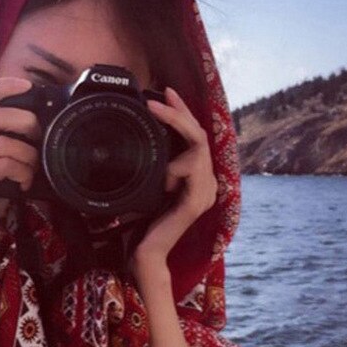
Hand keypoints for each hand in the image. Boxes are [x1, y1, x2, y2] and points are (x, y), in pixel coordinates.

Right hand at [0, 78, 40, 246]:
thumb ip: (1, 138)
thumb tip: (33, 119)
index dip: (4, 87)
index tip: (28, 86)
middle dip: (25, 122)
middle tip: (39, 135)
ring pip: (4, 143)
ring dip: (28, 155)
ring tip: (32, 168)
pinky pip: (4, 165)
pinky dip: (22, 172)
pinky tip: (24, 183)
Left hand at [132, 87, 217, 271]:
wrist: (145, 253)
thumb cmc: (142, 223)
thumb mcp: (147, 184)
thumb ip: (154, 164)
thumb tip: (141, 137)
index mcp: (196, 178)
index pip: (195, 137)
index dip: (183, 113)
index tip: (165, 93)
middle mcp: (206, 182)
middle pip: (200, 136)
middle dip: (181, 113)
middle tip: (162, 96)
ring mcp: (205, 192)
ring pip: (198, 149)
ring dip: (175, 147)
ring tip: (158, 170)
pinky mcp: (197, 202)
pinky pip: (193, 169)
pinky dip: (175, 168)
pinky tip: (164, 179)